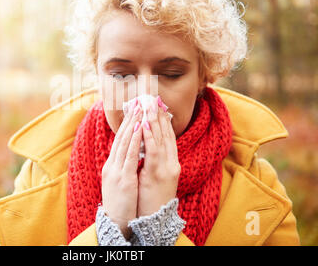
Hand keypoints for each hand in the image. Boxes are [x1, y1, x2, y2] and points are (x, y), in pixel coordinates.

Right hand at [101, 99, 142, 238]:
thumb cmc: (119, 203)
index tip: (134, 110)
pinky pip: (131, 156)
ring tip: (140, 110)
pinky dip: (135, 141)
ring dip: (133, 125)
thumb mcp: (119, 181)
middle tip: (138, 103)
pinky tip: (139, 129)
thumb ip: (122, 167)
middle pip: (121, 137)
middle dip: (130, 119)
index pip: (119, 140)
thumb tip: (128, 155)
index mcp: (111, 165)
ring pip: (125, 143)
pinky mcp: (124, 179)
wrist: (115, 222)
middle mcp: (112, 165)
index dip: (127, 124)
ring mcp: (116, 171)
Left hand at [137, 96, 180, 216]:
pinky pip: (153, 153)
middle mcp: (172, 163)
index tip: (156, 105)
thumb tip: (145, 145)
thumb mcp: (155, 176)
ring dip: (155, 121)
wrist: (155, 219)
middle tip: (153, 98)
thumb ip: (153, 160)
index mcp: (171, 163)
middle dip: (159, 115)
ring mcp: (167, 168)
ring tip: (149, 105)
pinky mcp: (158, 175)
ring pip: (161, 140)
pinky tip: (145, 126)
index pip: (168, 137)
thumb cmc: (152, 198)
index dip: (163, 120)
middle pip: (166, 134)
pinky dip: (150, 138)